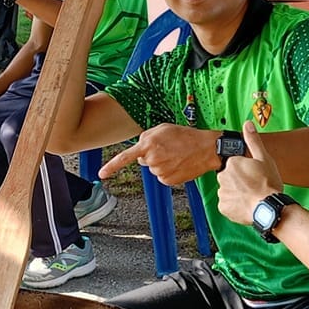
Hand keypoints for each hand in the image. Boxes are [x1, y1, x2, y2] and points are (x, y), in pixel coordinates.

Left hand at [99, 123, 220, 185]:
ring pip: (153, 169)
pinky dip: (169, 171)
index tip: (102, 174)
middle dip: (151, 155)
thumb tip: (139, 148)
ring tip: (176, 154)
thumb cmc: (186, 136)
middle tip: (168, 148)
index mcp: (148, 144)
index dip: (112, 166)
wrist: (206, 148)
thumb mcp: (162, 128)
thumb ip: (146, 137)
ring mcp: (160, 171)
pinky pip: (162, 177)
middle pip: (143, 161)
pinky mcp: (168, 180)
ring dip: (161, 163)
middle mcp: (152, 159)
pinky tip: (178, 163)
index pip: (125, 157)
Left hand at [216, 121, 283, 223]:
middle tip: (254, 187)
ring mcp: (222, 192)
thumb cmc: (268, 184)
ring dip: (237, 194)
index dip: (247, 171)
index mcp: (232, 163)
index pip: (236, 165)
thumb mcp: (264, 158)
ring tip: (252, 197)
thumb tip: (247, 124)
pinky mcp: (223, 207)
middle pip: (230, 178)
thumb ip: (253, 141)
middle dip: (240, 182)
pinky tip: (247, 205)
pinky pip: (227, 205)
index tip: (256, 176)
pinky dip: (235, 206)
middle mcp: (223, 177)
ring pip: (229, 191)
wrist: (269, 208)